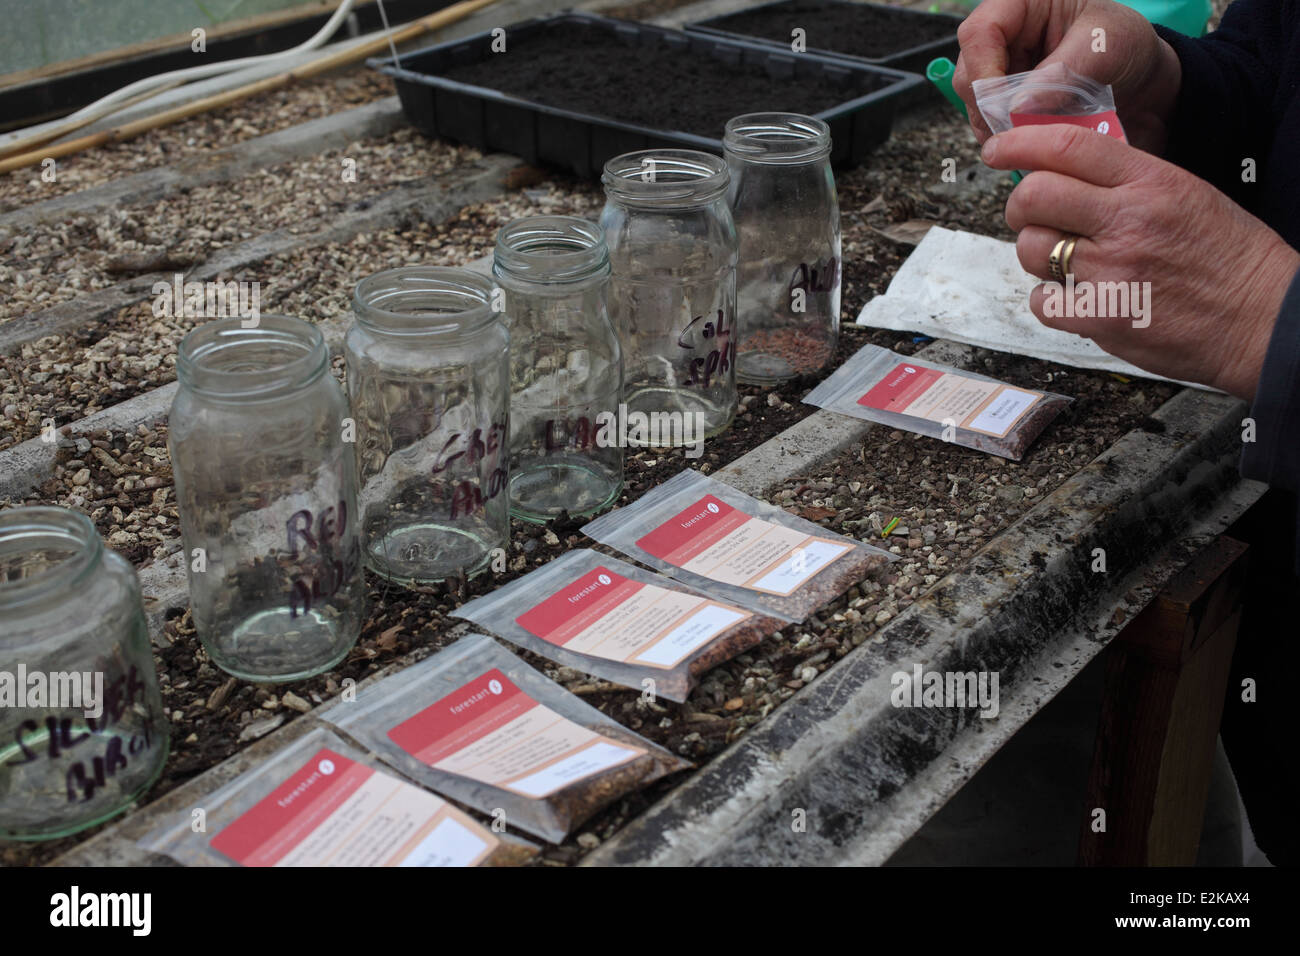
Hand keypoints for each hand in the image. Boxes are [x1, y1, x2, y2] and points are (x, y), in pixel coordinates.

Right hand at [954, 0, 1181, 153]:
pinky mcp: (1005, 98)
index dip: (984, 71)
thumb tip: (1016, 107)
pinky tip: (1029, 142)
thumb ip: (1061, 74)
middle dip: (988, 107)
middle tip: (1017, 133)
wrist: (1141, 78)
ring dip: (997, 127)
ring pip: (975, 102)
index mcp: (1023, 3)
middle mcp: (1005, 34)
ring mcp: (1001, 69)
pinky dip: (1007, 136)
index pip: (980, 33)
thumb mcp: (1104, 48)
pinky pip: (990, 121)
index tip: (1004, 107)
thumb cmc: (1126, 45)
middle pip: (969, 72)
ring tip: (1029, 140)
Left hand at [983, 124, 1299, 398]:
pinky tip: (1074, 297)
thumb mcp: (1185, 194)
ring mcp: (1111, 272)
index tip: (999, 149)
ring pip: (1031, 250)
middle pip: (1034, 197)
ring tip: (1064, 260)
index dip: (1020, 143)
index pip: (1069, 146)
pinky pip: (1041, 301)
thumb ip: (1127, 181)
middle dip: (1021, 205)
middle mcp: (1127, 222)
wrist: (1262, 318)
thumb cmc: (1227, 257)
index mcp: (1151, 183)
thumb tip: (1064, 172)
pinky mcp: (1101, 318)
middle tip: (1031, 214)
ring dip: (1036, 254)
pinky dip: (1049, 300)